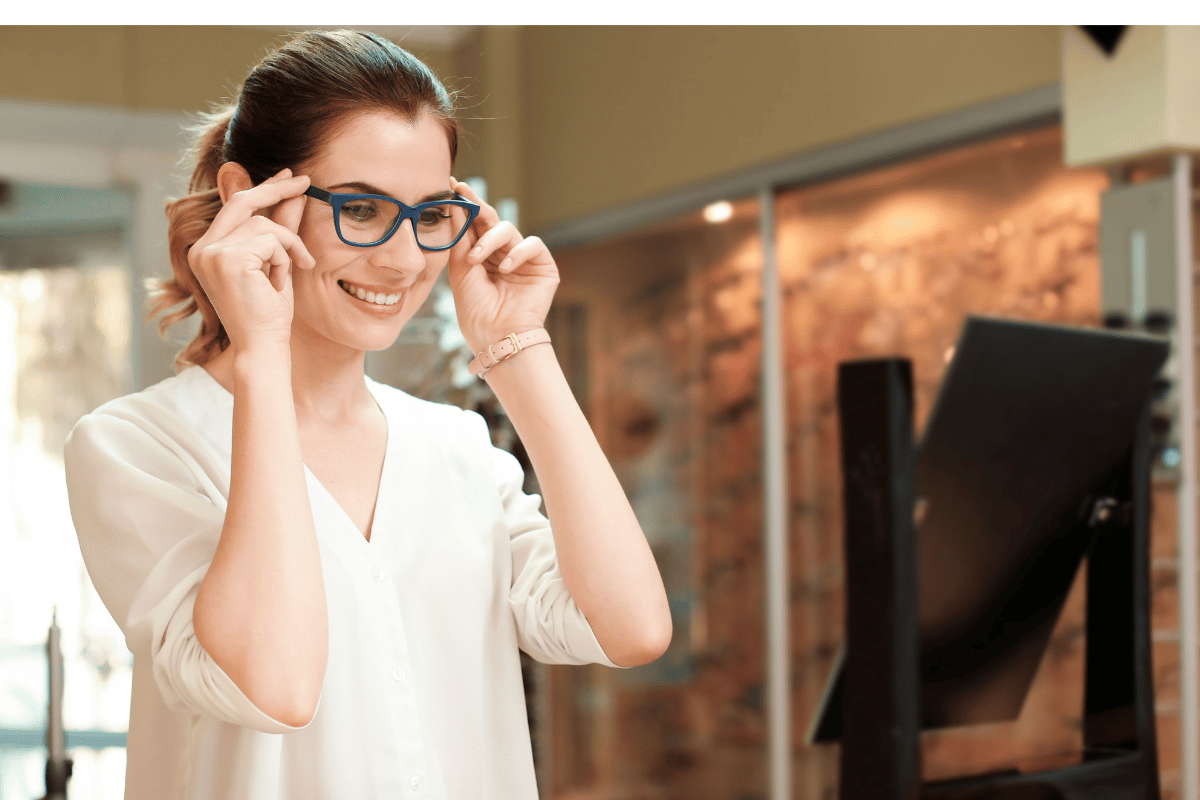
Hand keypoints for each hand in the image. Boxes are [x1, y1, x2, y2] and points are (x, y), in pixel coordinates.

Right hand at [188, 167, 316, 352]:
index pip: (235, 207)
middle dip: (276, 189)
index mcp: (206, 250)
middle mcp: (202, 249)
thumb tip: (293, 194)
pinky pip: (271, 240)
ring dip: (287, 248)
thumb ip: (281, 229)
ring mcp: (211, 253)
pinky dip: (285, 259)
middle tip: (305, 181)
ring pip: (264, 224)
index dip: (263, 189)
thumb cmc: (268, 313)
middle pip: (243, 201)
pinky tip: (277, 285)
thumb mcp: (276, 264)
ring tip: (285, 276)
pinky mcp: (228, 259)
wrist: (263, 347)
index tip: (288, 176)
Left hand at [446, 178, 558, 352]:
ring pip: (508, 229)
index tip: (452, 185)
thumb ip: (461, 238)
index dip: (466, 205)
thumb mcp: (461, 270)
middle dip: (477, 206)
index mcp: (482, 256)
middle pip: (492, 220)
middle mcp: (503, 254)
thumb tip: (457, 204)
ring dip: (489, 240)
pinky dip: (517, 252)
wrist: (496, 337)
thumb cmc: (476, 310)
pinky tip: (503, 268)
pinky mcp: (543, 267)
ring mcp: (523, 260)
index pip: (475, 225)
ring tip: (476, 259)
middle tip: (463, 193)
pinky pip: (532, 244)